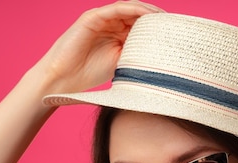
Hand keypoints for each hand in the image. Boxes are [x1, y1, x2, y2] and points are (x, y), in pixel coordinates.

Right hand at [36, 1, 163, 95]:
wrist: (61, 78)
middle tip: (175, 24)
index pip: (141, 25)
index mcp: (116, 35)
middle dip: (156, 18)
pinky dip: (133, 10)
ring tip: (164, 18)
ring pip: (129, 9)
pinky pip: (117, 9)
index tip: (175, 34)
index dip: (158, 27)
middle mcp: (109, 24)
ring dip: (148, 11)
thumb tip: (161, 56)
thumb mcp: (119, 64)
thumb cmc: (87, 75)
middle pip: (138, 15)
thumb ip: (135, 54)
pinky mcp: (92, 17)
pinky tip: (147, 15)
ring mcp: (101, 19)